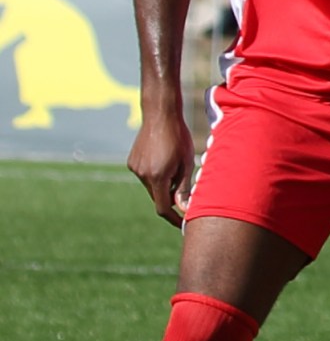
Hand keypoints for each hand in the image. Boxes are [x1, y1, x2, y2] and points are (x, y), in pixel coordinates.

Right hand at [127, 109, 194, 223]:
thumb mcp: (187, 163)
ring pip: (152, 187)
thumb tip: (184, 208)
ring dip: (164, 185)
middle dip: (171, 198)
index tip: (184, 225)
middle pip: (158, 197)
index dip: (174, 219)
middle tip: (185, 185)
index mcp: (157, 176)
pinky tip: (164, 159)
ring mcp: (135, 168)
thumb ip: (184, 187)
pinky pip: (146, 176)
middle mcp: (142, 174)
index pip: (163, 208)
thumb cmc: (179, 138)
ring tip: (175, 165)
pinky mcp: (131, 162)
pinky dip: (156, 176)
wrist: (160, 116)